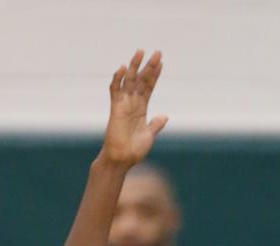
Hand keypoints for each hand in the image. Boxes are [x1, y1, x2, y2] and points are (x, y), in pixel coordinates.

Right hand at [103, 50, 167, 165]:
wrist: (122, 160)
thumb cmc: (134, 151)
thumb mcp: (149, 135)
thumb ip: (156, 125)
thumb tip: (165, 116)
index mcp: (141, 108)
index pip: (149, 87)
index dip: (155, 75)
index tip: (161, 62)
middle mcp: (132, 103)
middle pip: (141, 80)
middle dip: (149, 66)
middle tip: (157, 52)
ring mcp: (123, 104)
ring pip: (129, 80)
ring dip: (135, 66)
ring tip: (140, 52)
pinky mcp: (115, 108)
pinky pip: (115, 90)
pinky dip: (118, 79)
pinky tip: (124, 68)